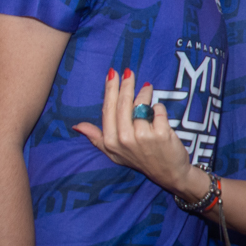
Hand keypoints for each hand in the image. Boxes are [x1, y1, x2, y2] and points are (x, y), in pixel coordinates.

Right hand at [73, 69, 199, 198]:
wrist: (169, 173)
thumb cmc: (140, 160)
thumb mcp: (114, 153)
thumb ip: (96, 138)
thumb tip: (77, 126)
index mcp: (110, 142)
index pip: (108, 109)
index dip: (110, 90)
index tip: (112, 73)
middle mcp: (124, 139)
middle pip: (123, 103)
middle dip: (126, 84)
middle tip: (129, 72)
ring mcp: (142, 136)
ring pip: (141, 104)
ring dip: (145, 94)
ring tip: (147, 89)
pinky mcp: (160, 133)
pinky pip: (157, 110)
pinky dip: (159, 109)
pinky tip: (158, 114)